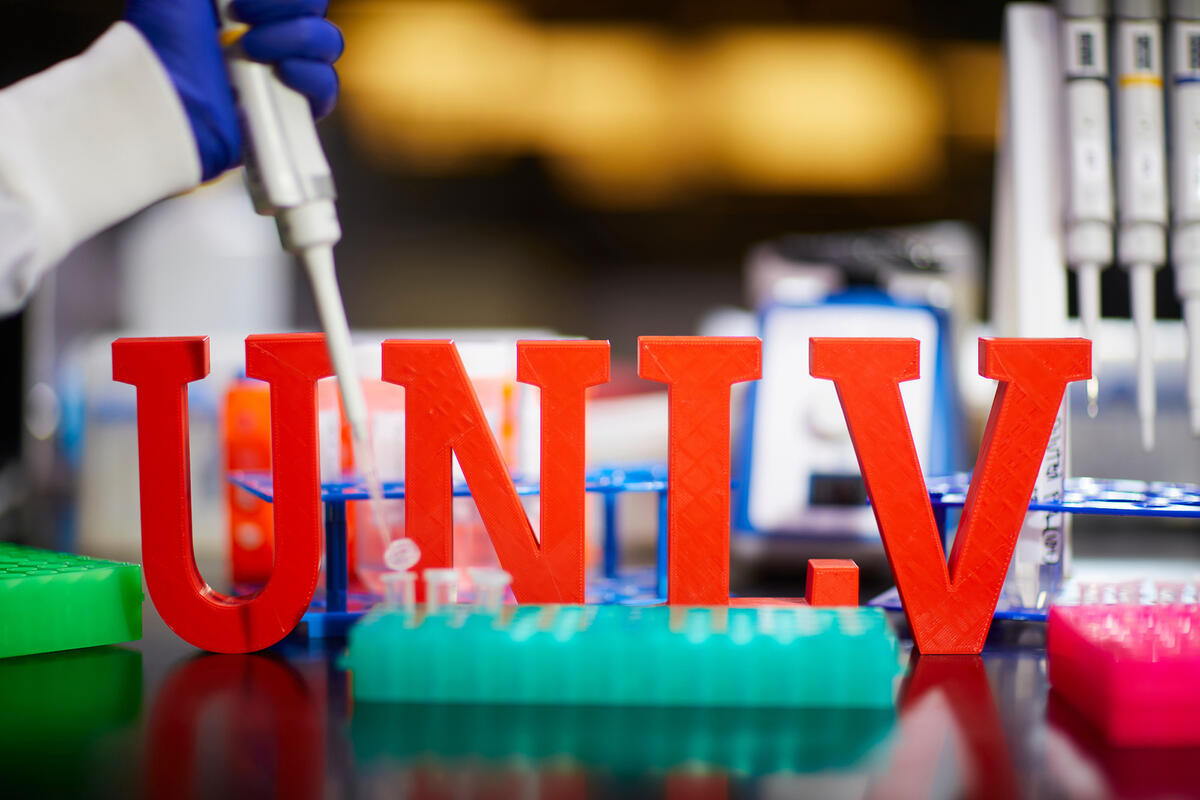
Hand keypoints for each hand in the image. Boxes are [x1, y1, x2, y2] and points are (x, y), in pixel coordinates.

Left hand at [125, 0, 343, 180]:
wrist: (162, 100)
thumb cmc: (160, 43)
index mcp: (245, 4)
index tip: (239, 0)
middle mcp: (269, 33)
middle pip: (316, 6)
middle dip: (285, 4)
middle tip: (241, 16)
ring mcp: (283, 71)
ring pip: (327, 41)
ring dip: (294, 38)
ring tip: (251, 51)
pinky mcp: (293, 109)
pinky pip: (327, 85)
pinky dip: (310, 76)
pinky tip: (282, 74)